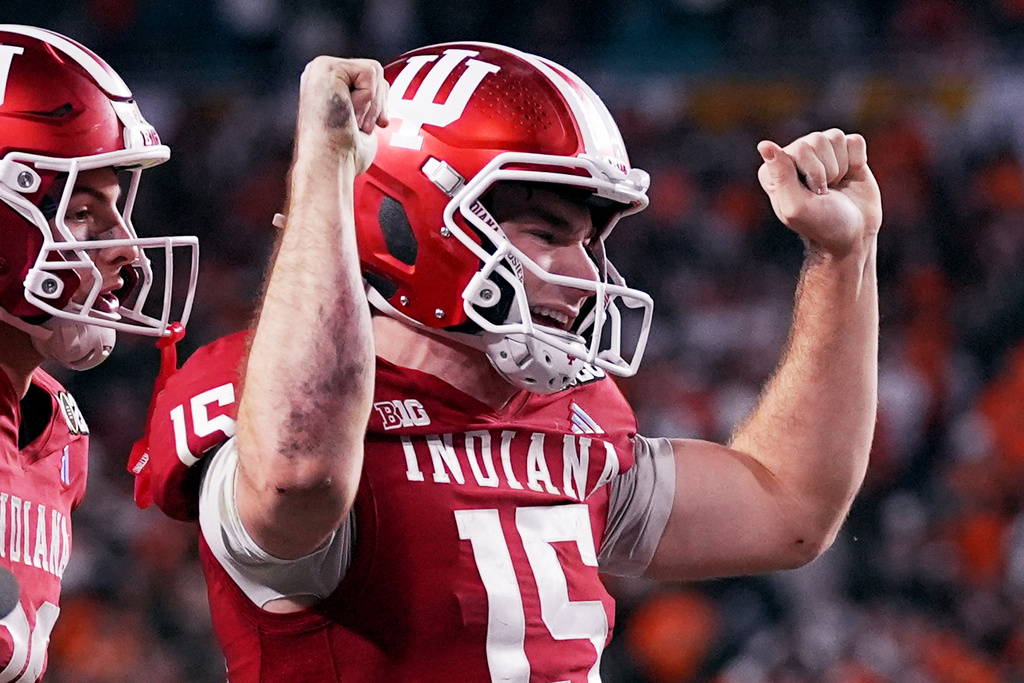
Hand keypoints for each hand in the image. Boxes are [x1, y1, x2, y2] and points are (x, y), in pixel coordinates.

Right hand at [296, 56, 388, 173]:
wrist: (330, 166)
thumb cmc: (344, 156)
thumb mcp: (361, 122)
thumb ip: (368, 103)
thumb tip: (383, 101)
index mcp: (328, 86)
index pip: (370, 79)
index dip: (379, 103)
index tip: (373, 126)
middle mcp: (321, 74)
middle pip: (375, 71)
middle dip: (377, 104)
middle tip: (358, 126)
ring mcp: (321, 69)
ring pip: (374, 70)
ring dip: (371, 105)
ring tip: (352, 121)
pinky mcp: (325, 67)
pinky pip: (369, 72)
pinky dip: (367, 99)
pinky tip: (349, 113)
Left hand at [757, 129, 880, 257]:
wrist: (855, 234)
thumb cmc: (822, 224)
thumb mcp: (796, 207)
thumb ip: (780, 174)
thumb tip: (764, 144)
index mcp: (774, 170)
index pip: (800, 149)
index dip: (814, 172)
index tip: (813, 195)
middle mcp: (794, 156)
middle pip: (818, 140)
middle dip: (828, 171)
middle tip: (825, 193)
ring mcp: (819, 153)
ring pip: (835, 137)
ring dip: (841, 167)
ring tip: (835, 186)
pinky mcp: (843, 152)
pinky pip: (854, 141)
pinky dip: (857, 160)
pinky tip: (849, 176)